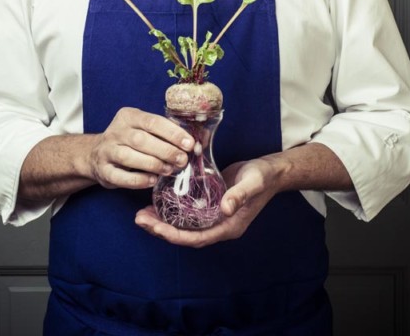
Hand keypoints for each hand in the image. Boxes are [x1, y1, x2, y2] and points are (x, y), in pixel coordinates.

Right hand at [89, 107, 194, 189]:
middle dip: (166, 150)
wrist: (97, 154)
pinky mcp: (103, 170)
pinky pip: (120, 176)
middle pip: (141, 139)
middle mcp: (116, 131)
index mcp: (129, 116)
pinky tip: (152, 181)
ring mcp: (107, 150)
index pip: (153, 122)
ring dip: (153, 164)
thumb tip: (200, 141)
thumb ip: (168, 134)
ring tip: (169, 170)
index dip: (173, 133)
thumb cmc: (131, 141)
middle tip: (182, 160)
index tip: (190, 144)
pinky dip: (138, 180)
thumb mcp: (146, 130)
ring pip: (129, 157)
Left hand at [135, 156, 279, 246]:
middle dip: (161, 229)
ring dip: (162, 220)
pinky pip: (187, 211)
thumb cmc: (262, 178)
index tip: (155, 228)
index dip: (175, 235)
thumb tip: (224, 208)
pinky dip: (172, 208)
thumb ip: (240, 195)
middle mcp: (218, 225)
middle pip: (185, 234)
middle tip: (139, 219)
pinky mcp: (209, 203)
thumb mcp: (253, 183)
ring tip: (142, 213)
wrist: (270, 172)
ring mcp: (213, 216)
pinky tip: (158, 200)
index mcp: (228, 227)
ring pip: (183, 224)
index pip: (197, 238)